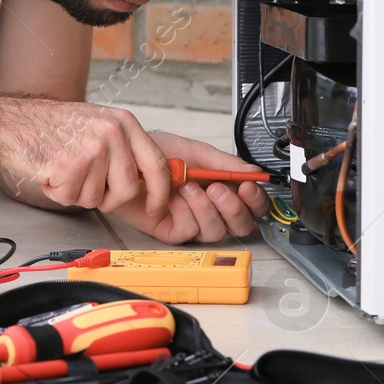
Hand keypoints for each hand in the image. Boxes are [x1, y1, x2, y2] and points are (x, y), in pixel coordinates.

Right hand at [0, 97, 172, 215]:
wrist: (12, 125)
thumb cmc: (51, 128)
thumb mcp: (98, 125)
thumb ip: (123, 149)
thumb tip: (146, 182)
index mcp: (123, 122)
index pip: (156, 163)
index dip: (160, 192)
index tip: (156, 208)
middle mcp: (112, 132)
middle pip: (128, 190)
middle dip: (108, 199)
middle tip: (86, 187)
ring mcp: (92, 149)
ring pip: (97, 198)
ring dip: (77, 193)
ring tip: (63, 170)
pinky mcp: (70, 166)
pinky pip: (72, 199)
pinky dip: (58, 193)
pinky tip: (50, 172)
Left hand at [109, 131, 269, 243]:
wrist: (128, 158)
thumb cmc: (158, 153)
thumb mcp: (195, 152)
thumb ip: (225, 163)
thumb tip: (253, 172)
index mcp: (224, 187)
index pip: (253, 204)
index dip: (255, 200)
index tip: (247, 186)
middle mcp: (212, 208)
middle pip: (241, 225)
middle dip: (233, 208)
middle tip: (217, 188)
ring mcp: (193, 221)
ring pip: (216, 231)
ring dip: (204, 208)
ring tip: (188, 187)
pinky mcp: (172, 231)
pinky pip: (188, 231)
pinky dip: (183, 212)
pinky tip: (173, 196)